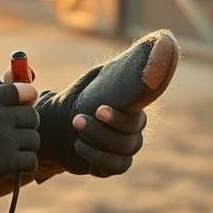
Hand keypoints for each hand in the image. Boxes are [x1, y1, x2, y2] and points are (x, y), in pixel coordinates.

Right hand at [0, 83, 38, 199]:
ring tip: (12, 150)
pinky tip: (14, 165)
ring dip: (26, 146)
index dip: (28, 96)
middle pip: (32, 116)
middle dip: (27, 124)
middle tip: (17, 131)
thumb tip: (21, 88)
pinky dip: (25, 165)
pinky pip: (31, 161)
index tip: (25, 103)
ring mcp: (4, 141)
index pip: (23, 90)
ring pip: (34, 139)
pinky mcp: (7, 163)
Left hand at [25, 30, 177, 177]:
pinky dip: (95, 159)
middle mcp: (133, 133)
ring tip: (75, 130)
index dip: (118, 118)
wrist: (59, 124)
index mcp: (133, 111)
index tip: (98, 109)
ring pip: (122, 156)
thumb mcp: (96, 79)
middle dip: (101, 131)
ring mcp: (125, 151)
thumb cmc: (80, 97)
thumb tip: (152, 44)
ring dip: (96, 143)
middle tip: (77, 120)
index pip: (136, 120)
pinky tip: (79, 146)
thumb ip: (118, 67)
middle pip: (130, 141)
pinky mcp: (112, 166)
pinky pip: (112, 168)